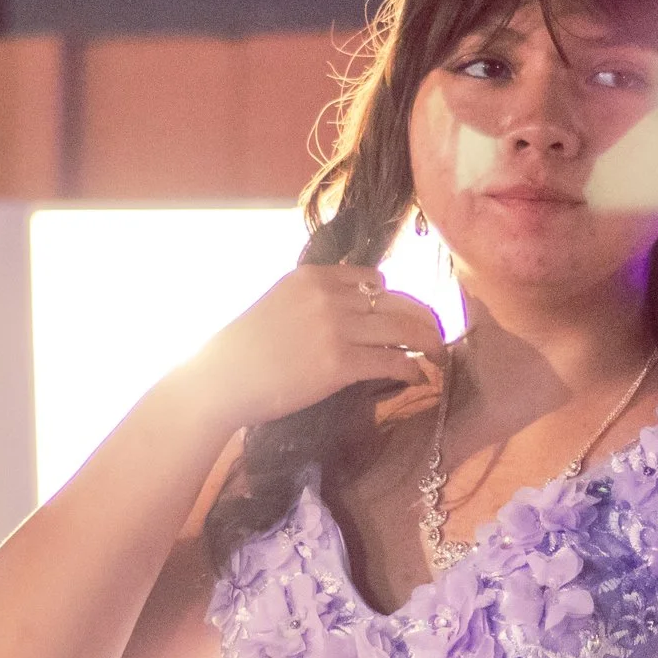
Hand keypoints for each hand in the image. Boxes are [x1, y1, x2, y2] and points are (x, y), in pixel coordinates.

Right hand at [181, 263, 447, 429]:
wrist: (220, 381)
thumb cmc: (242, 350)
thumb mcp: (277, 304)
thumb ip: (312, 300)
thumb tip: (347, 310)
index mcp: (312, 276)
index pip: (372, 278)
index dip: (394, 297)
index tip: (404, 313)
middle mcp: (328, 295)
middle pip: (396, 300)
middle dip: (423, 317)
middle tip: (437, 333)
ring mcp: (336, 329)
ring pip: (402, 328)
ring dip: (427, 342)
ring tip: (437, 354)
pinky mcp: (340, 364)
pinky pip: (392, 361)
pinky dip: (412, 369)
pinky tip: (420, 377)